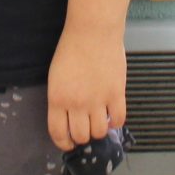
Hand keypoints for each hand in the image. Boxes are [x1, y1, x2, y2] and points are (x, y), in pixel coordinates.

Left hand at [45, 28, 125, 151]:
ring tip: (99, 121)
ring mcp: (98, 100)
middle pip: (81, 136)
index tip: (68, 143)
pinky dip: (116, 122)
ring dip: (99, 130)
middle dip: (82, 137)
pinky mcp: (117, 94)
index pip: (59, 133)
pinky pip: (119, 119)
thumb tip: (69, 117)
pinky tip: (112, 115)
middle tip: (86, 128)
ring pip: (99, 131)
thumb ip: (61, 98)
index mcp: (58, 99)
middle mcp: (77, 104)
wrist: (93, 31)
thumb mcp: (56, 77)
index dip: (64, 143)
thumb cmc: (71, 48)